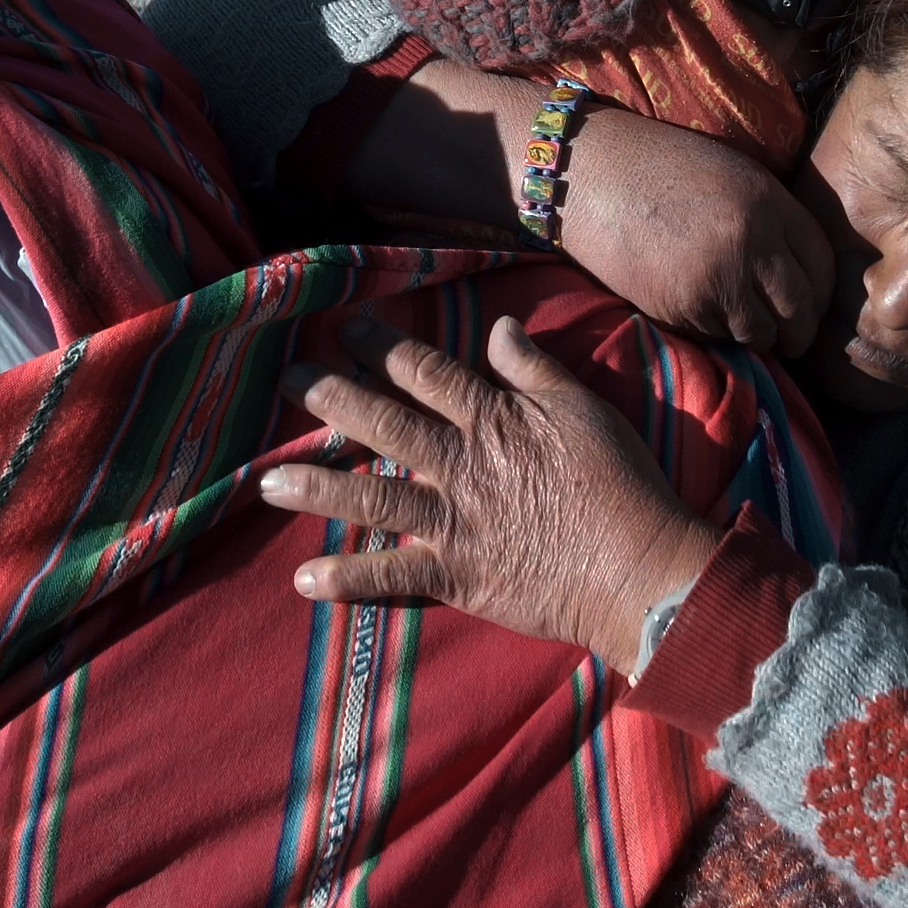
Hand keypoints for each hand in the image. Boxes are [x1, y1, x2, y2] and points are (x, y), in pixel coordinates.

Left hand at [262, 317, 724, 671]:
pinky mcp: (458, 576)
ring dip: (317, 487)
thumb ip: (535, 369)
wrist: (640, 569)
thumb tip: (498, 326)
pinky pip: (393, 577)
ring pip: (372, 497)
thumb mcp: (585, 409)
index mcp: (493, 420)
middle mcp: (462, 465)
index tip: (345, 326)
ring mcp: (455, 522)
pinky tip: (304, 581)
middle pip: (384, 423)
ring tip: (266, 482)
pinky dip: (349, 581)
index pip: (426, 372)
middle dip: (331, 397)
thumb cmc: (622, 486)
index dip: (382, 345)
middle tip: (284, 378)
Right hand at [557, 106, 833, 354]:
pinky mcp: (680, 307)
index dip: (823, 292)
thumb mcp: (732, 175)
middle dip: (799, 332)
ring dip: (755, 335)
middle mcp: (751, 243)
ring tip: (742, 324)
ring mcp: (716, 279)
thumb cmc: (658, 167)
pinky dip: (715, 332)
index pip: (822, 264)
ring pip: (758, 332)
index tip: (813, 304)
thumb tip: (800, 270)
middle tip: (791, 338)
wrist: (587, 174)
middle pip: (801, 309)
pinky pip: (715, 336)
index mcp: (769, 203)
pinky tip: (700, 310)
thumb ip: (771, 217)